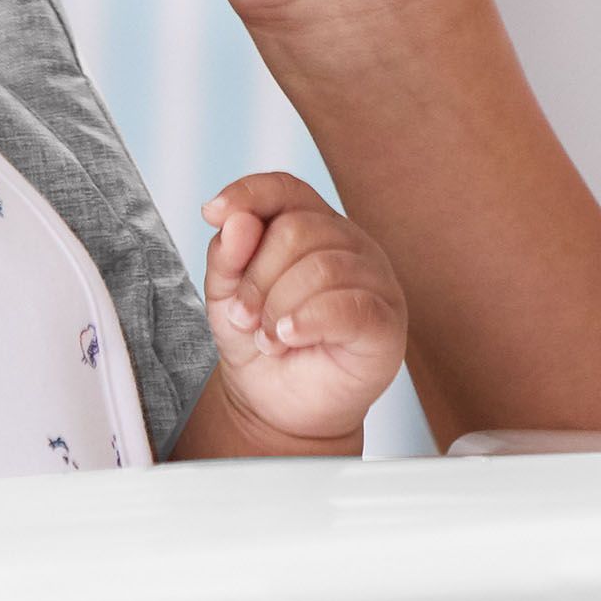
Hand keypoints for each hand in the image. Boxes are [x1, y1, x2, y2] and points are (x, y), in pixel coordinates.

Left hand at [200, 171, 407, 448]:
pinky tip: (290, 336)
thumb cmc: (261, 346)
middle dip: (256, 278)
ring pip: (322, 267)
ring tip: (269, 339)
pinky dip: (310, 320)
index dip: (249, 193)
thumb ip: (228, 255)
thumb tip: (235, 221)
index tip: (213, 213)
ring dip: (279, 309)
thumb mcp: (227, 297)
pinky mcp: (386, 321)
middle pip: (297, 229)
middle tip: (245, 319)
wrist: (281, 411)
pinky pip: (349, 306)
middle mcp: (349, 243)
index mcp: (313, 226)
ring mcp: (374, 279)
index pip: (286, 189)